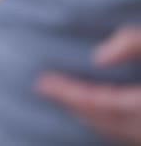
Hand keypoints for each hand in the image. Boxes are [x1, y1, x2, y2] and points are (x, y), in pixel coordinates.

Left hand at [37, 26, 140, 144]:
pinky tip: (90, 106)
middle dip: (69, 103)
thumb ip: (133, 43)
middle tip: (42, 86)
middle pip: (99, 119)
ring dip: (84, 112)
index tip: (42, 83)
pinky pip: (122, 131)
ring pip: (110, 128)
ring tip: (60, 94)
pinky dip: (101, 118)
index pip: (97, 102)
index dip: (67, 93)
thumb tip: (98, 57)